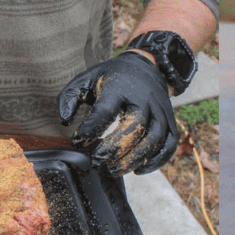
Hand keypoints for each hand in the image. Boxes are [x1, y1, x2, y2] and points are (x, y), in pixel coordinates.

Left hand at [57, 51, 177, 176]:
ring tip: (114, 169)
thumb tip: (64, 120)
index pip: (106, 110)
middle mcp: (143, 99)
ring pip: (155, 139)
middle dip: (116, 148)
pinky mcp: (170, 121)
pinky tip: (138, 169)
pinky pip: (169, 145)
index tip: (78, 141)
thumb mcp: (86, 79)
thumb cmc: (113, 77)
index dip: (91, 128)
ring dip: (135, 159)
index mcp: (119, 87)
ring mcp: (160, 111)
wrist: (147, 65)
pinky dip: (157, 161)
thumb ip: (69, 97)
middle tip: (98, 161)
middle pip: (135, 126)